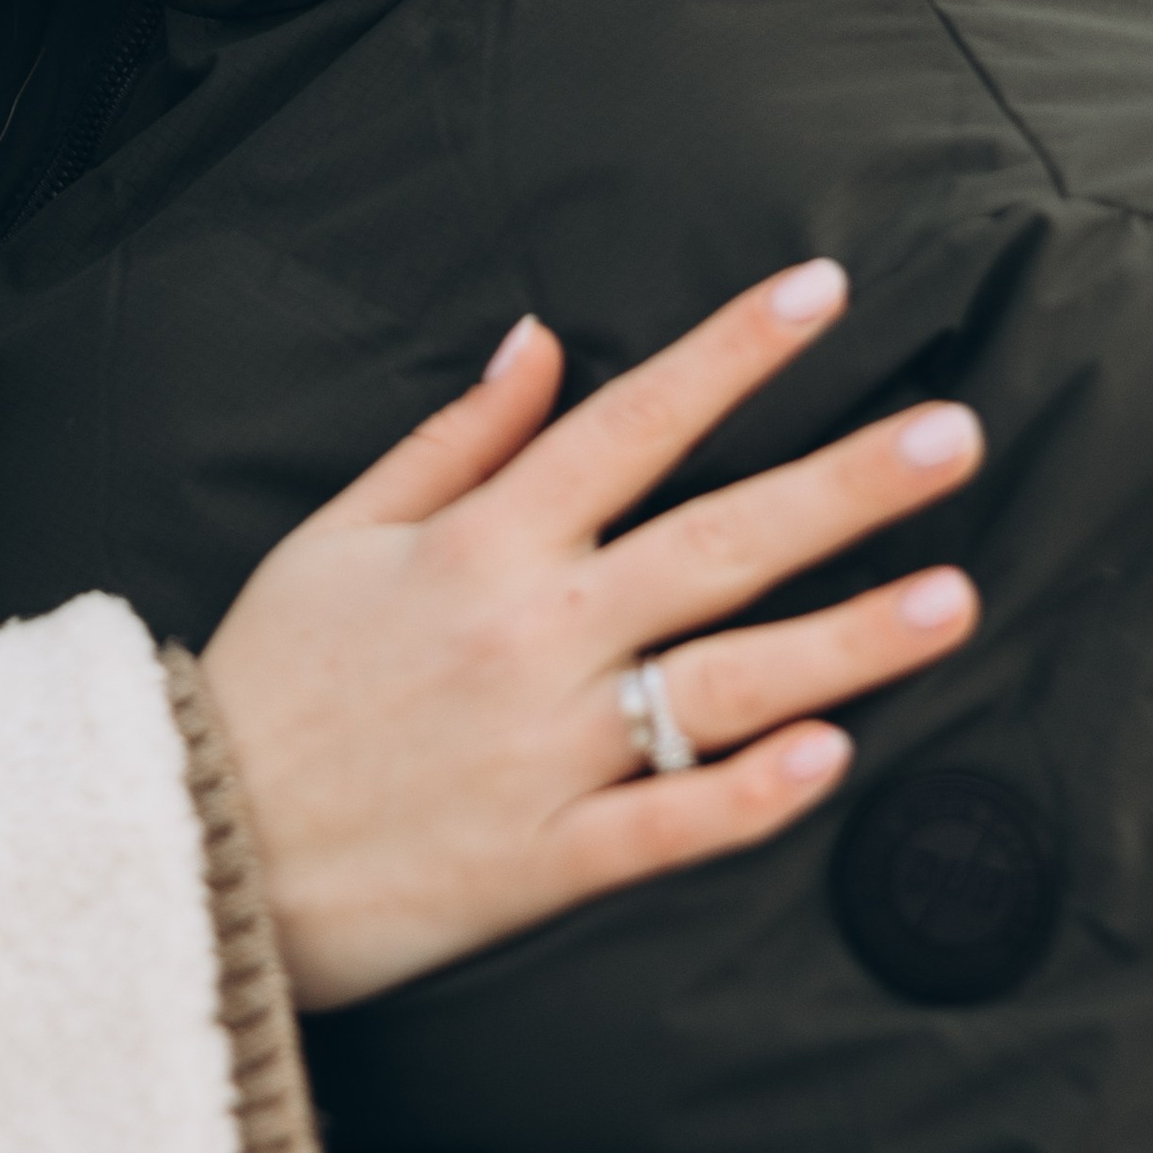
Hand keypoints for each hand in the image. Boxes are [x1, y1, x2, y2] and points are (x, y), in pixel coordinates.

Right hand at [201, 259, 981, 1008]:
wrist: (196, 839)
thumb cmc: (272, 674)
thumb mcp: (342, 529)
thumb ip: (457, 437)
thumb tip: (543, 339)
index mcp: (482, 541)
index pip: (632, 421)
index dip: (732, 352)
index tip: (823, 293)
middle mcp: (529, 631)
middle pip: (714, 541)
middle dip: (844, 483)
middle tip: (956, 435)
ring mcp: (546, 748)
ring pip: (723, 684)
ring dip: (847, 640)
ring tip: (955, 596)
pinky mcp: (546, 860)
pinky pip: (668, 826)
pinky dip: (750, 796)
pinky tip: (837, 758)